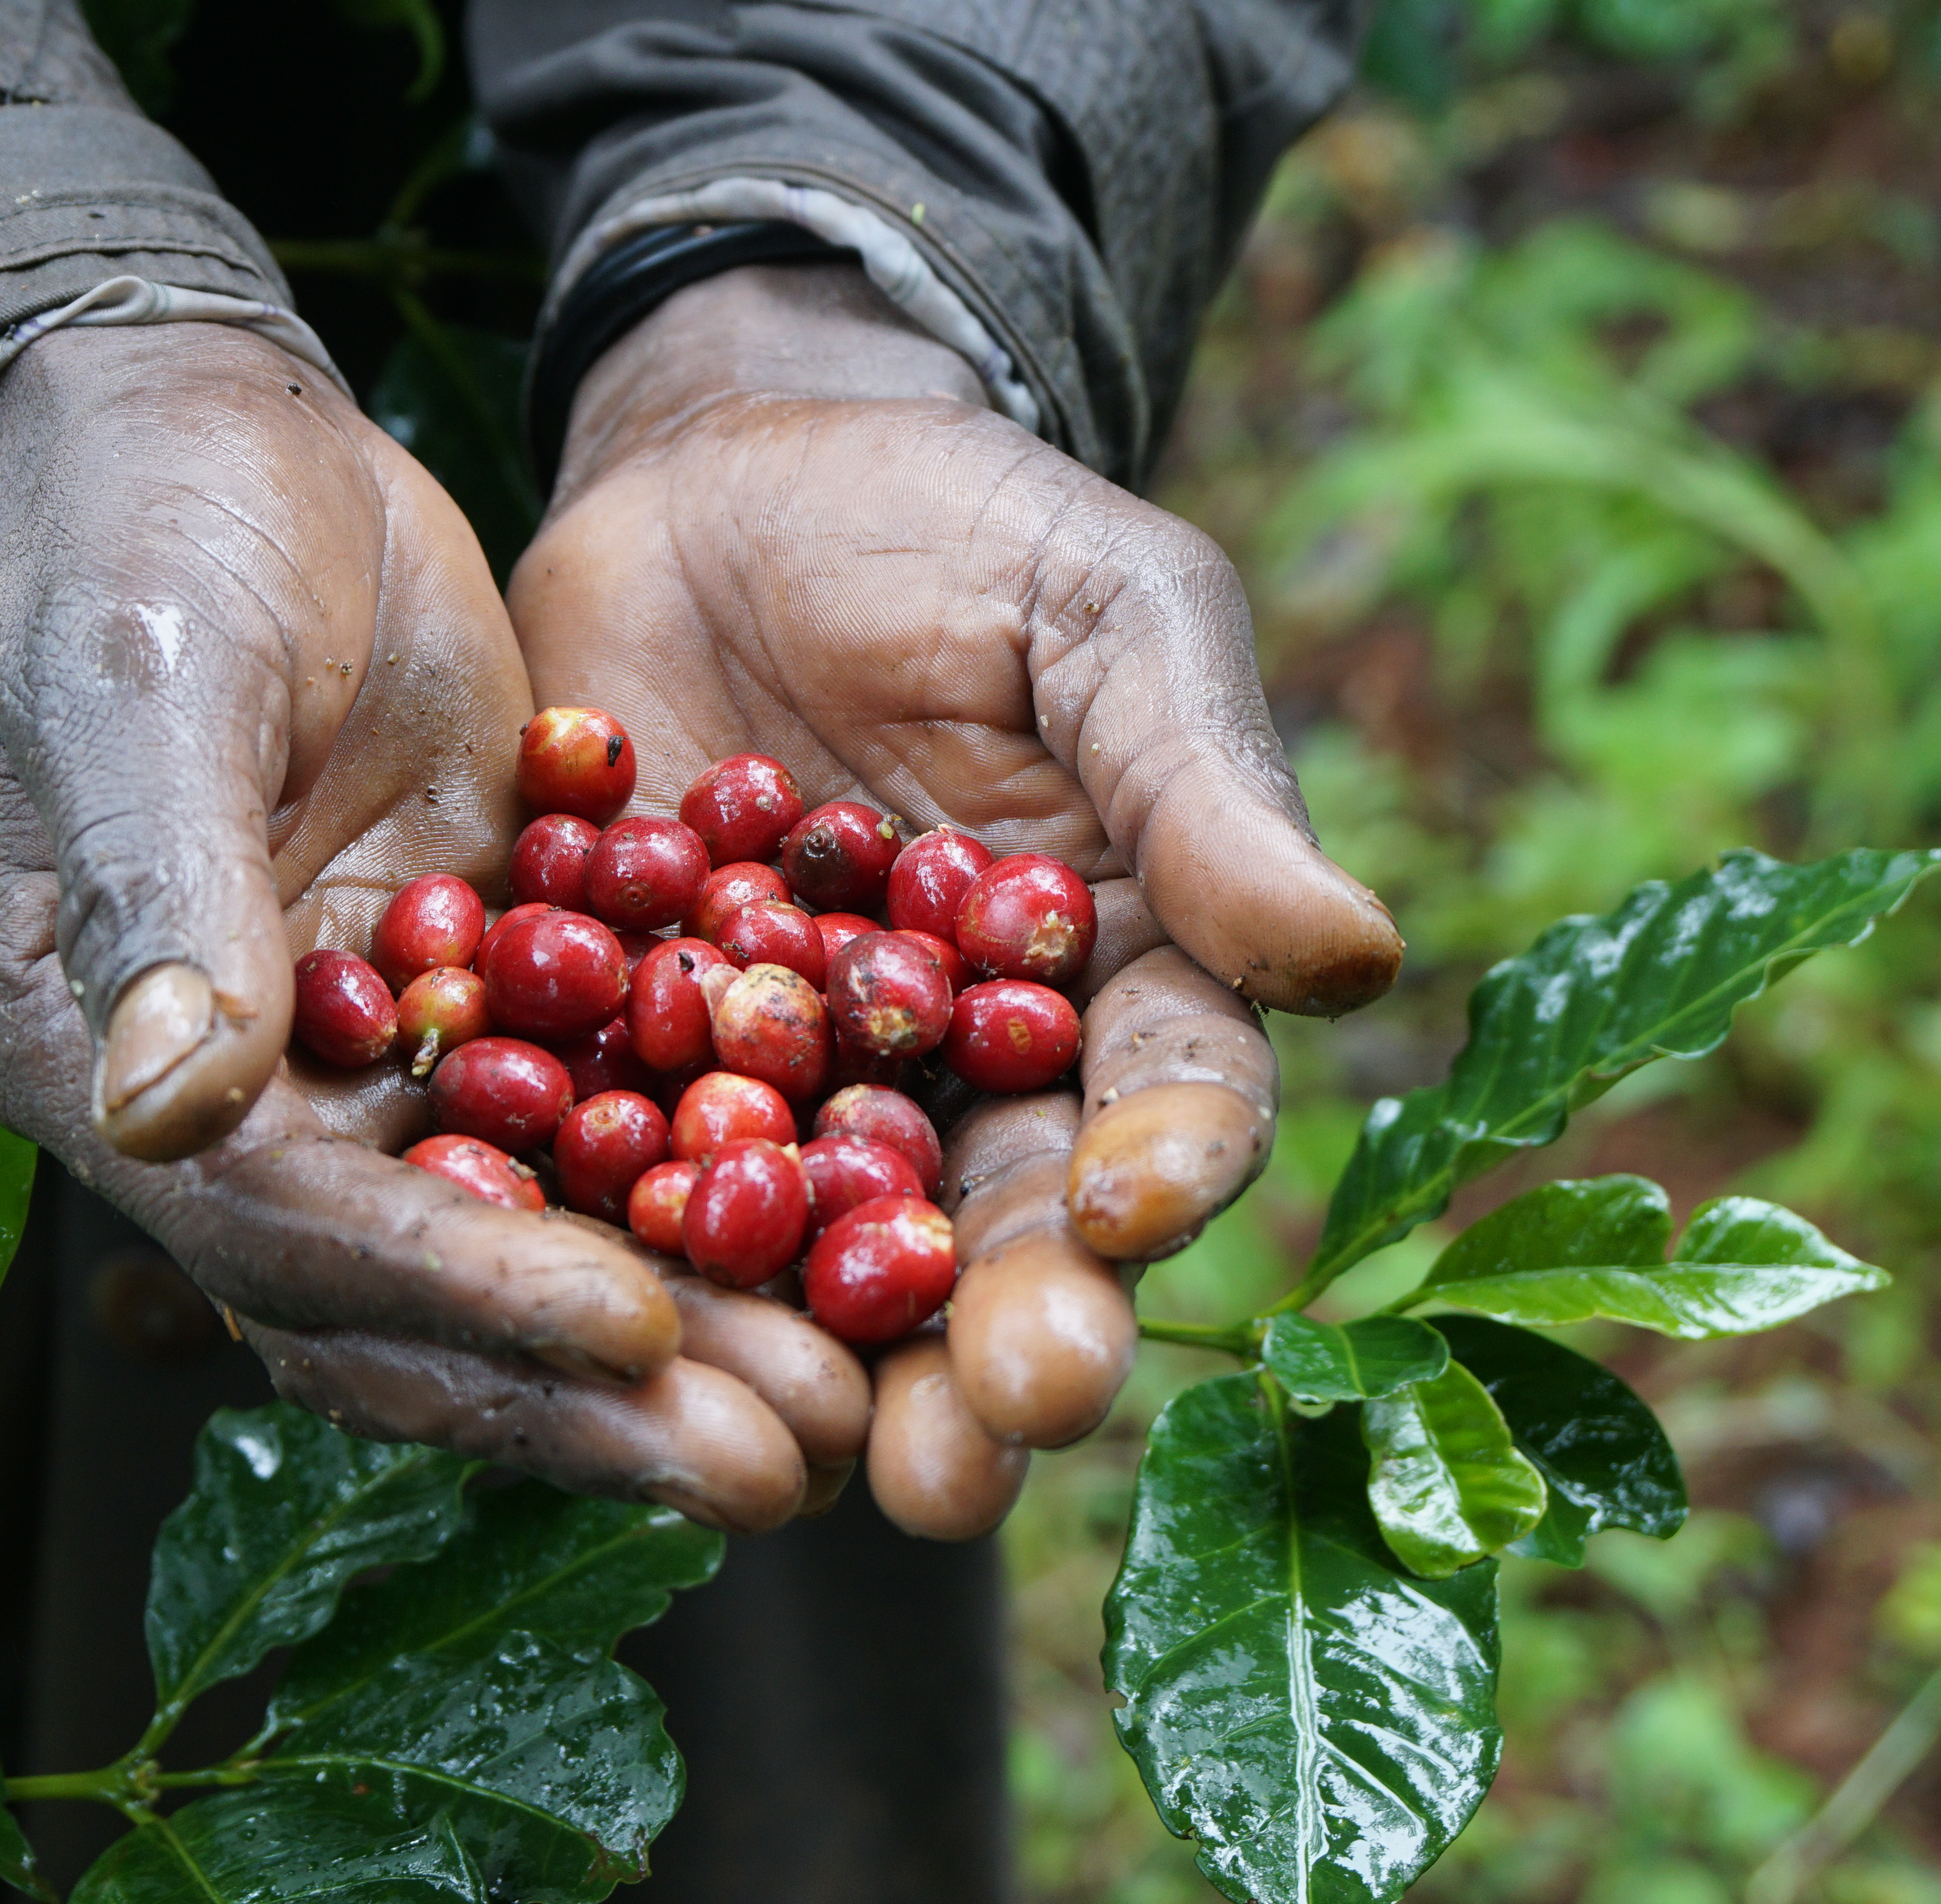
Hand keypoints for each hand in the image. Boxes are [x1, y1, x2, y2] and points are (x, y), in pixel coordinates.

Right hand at [0, 324, 832, 1529]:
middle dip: (588, 1387)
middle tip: (783, 1457)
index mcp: (85, 1055)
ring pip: (508, 1245)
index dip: (458, 1286)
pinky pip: (576, 1141)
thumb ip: (166, 891)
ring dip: (666, 1333)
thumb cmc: (153, 529)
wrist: (221, 436)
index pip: (283, 1225)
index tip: (630, 1326)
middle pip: (404, 1297)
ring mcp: (337, 1066)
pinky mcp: (454, 1003)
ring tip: (839, 1407)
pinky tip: (842, 1248)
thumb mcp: (149, 683)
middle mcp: (208, 1108)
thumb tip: (168, 1115)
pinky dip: (689, 1201)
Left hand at [510, 265, 1402, 1535]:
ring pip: (811, 1256)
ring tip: (803, 1460)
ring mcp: (785, 1091)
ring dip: (812, 1363)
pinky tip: (586, 1311)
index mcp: (1114, 985)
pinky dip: (604, 1243)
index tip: (1122, 1214)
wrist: (728, 480)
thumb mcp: (1104, 615)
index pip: (1166, 1103)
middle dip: (994, 1346)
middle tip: (984, 1440)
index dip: (1161, 1171)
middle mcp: (961, 1078)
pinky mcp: (621, 1068)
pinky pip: (612, 1174)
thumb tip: (1354, 951)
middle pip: (996, 1235)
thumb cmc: (964, 532)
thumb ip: (1199, 781)